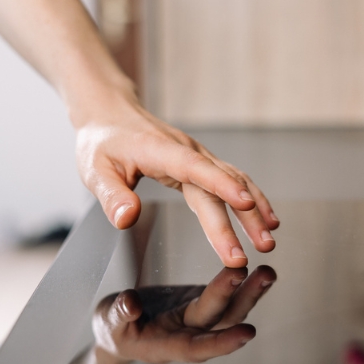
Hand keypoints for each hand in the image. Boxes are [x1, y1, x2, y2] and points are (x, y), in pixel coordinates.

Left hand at [75, 98, 279, 267]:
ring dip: (254, 209)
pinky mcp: (200, 164)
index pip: (196, 169)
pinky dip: (250, 197)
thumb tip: (126, 219)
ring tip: (269, 238)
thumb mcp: (94, 169)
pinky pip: (230, 179)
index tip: (244, 205)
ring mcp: (196, 156)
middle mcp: (186, 151)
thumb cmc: (102, 142)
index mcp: (161, 151)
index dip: (222, 185)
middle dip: (242, 218)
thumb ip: (111, 195)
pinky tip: (264, 217)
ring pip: (233, 180)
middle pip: (220, 185)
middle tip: (259, 248)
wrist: (110, 115)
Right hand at [92, 265, 275, 363]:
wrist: (122, 329)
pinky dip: (245, 284)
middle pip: (222, 320)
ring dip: (251, 291)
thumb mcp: (109, 321)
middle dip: (244, 299)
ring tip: (270, 271)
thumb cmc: (114, 329)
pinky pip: (229, 296)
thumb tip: (132, 303)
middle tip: (265, 275)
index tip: (247, 333)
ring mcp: (200, 320)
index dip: (223, 341)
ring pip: (231, 309)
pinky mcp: (204, 305)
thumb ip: (121, 313)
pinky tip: (263, 271)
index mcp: (166, 346)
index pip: (197, 346)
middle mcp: (190, 335)